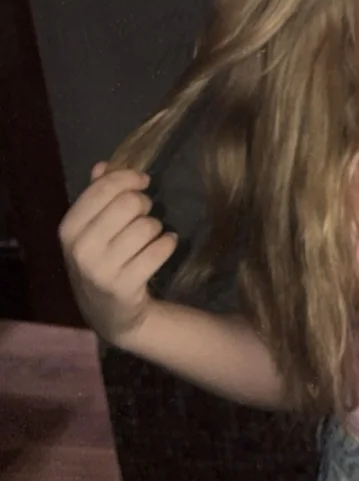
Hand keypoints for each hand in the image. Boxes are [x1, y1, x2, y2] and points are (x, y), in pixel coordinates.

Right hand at [58, 162, 178, 345]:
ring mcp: (100, 270)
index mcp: (68, 229)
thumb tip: (102, 166)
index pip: (103, 187)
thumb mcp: (90, 230)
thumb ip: (96, 196)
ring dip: (155, 228)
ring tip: (149, 238)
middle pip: (129, 203)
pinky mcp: (124, 286)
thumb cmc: (102, 262)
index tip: (142, 181)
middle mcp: (80, 249)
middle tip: (143, 216)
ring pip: (147, 226)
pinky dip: (168, 244)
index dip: (129, 178)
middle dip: (143, 204)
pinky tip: (163, 247)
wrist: (110, 314)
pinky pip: (159, 249)